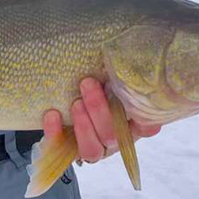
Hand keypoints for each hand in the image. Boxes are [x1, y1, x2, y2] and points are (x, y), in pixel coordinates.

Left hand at [42, 77, 160, 162]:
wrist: (67, 92)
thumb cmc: (98, 78)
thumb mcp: (110, 74)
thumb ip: (119, 70)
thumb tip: (124, 48)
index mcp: (133, 121)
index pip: (147, 127)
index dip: (144, 121)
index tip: (131, 99)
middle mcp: (116, 138)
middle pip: (114, 135)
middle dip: (100, 109)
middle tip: (87, 83)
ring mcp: (94, 147)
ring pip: (93, 149)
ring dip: (83, 125)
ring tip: (74, 102)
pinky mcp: (69, 150)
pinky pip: (62, 148)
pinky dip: (55, 132)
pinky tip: (51, 114)